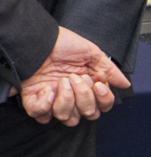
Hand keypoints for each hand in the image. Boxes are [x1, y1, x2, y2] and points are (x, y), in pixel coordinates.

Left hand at [11, 26, 129, 125]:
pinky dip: (44, 106)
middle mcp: (70, 96)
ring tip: (61, 82)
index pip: (101, 106)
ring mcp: (51, 99)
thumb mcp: (89, 52)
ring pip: (66, 118)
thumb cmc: (60, 42)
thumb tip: (124, 83)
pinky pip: (40, 115)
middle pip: (87, 114)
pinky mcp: (32, 99)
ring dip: (67, 101)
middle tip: (75, 78)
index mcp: (85, 86)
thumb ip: (108, 69)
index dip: (103, 100)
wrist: (35, 38)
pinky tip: (46, 91)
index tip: (98, 84)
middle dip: (85, 97)